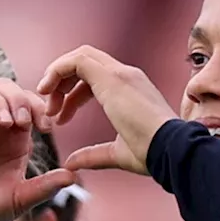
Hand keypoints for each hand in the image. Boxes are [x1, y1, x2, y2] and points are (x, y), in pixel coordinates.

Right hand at [0, 79, 75, 220]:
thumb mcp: (22, 198)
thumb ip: (46, 186)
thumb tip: (73, 176)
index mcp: (16, 138)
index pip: (29, 104)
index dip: (40, 107)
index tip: (46, 127)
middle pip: (6, 89)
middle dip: (19, 98)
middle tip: (24, 121)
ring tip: (6, 122)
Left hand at [36, 45, 177, 175]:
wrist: (172, 151)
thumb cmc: (154, 154)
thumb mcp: (117, 154)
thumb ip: (93, 155)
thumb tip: (72, 163)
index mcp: (131, 90)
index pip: (95, 77)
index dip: (73, 94)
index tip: (62, 116)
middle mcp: (127, 76)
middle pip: (86, 62)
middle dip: (62, 82)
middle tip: (51, 109)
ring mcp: (121, 74)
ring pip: (81, 57)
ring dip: (57, 77)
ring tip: (48, 104)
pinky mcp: (114, 78)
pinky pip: (77, 61)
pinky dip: (58, 71)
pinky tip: (48, 91)